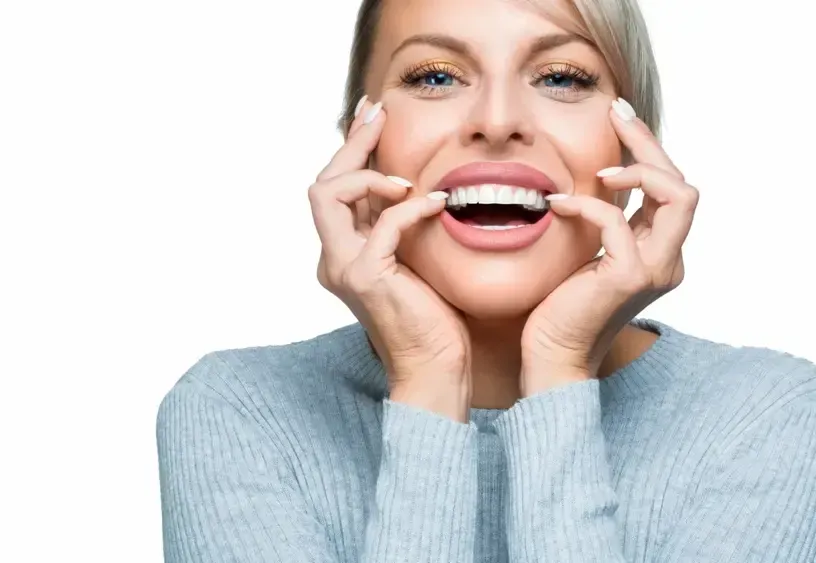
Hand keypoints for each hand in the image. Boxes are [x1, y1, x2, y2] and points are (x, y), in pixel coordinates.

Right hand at [309, 97, 471, 420]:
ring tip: (406, 180)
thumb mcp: (414, 257)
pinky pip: (382, 224)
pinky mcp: (366, 278)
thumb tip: (411, 182)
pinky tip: (437, 203)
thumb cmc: (434, 318)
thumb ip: (401, 224)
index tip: (373, 116)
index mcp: (344, 252)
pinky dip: (409, 208)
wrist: (437, 368)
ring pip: (327, 195)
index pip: (335, 188)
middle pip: (322, 184)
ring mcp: (344, 268)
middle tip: (378, 114)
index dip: (351, 148)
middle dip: (352, 144)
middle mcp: (334, 258)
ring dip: (368, 175)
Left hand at [520, 98, 699, 394]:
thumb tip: (604, 177)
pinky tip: (558, 204)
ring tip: (599, 171)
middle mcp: (669, 260)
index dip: (649, 149)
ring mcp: (655, 269)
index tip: (620, 117)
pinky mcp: (629, 277)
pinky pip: (617, 221)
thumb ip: (610, 221)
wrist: (552, 353)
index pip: (672, 189)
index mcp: (661, 252)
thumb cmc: (563, 305)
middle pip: (683, 184)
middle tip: (616, 113)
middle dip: (649, 144)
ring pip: (677, 196)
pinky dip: (589, 205)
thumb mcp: (593, 251)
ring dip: (638, 170)